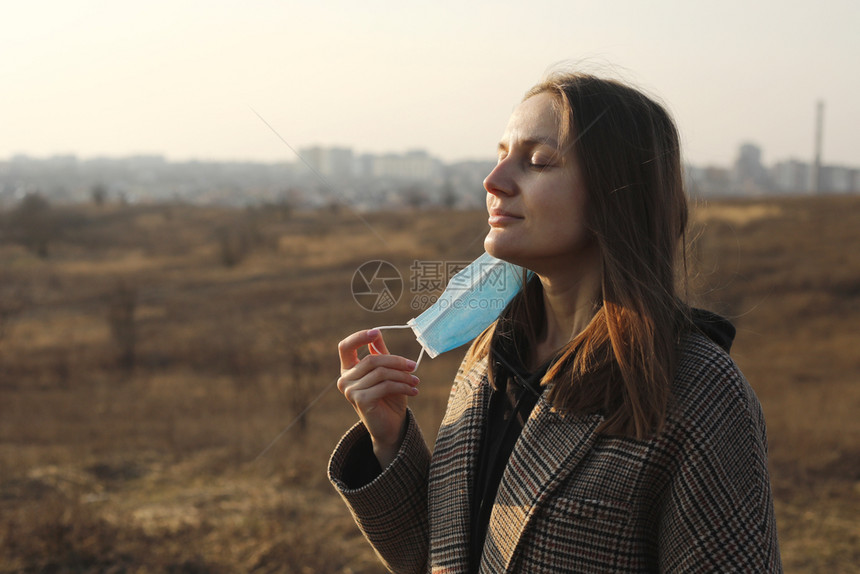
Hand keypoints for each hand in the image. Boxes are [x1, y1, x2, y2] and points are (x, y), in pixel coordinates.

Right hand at [337, 329, 419, 467]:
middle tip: (413, 366)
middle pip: (372, 359)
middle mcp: (345, 379)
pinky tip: (413, 390)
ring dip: (402, 375)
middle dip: (396, 361)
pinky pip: (385, 385)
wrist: (391, 427)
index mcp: (348, 370)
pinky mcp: (360, 400)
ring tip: (416, 381)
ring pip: (381, 372)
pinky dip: (402, 386)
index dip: (359, 337)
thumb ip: (381, 354)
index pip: (345, 346)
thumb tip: (377, 333)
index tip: (376, 332)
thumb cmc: (389, 398)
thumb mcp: (387, 373)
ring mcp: (350, 391)